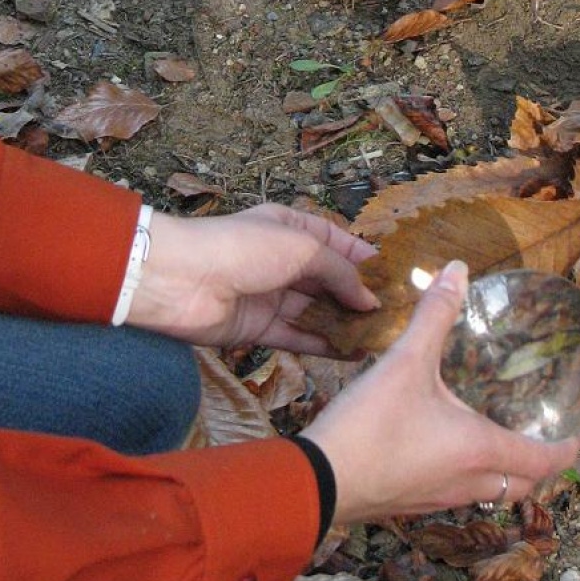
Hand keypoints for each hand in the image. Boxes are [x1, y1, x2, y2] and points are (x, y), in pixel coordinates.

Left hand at [127, 203, 379, 351]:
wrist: (180, 280)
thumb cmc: (242, 247)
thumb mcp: (301, 246)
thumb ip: (339, 273)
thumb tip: (369, 299)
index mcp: (291, 227)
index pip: (337, 243)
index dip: (366, 260)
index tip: (399, 279)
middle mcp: (282, 260)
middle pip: (329, 281)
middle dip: (360, 297)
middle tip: (399, 316)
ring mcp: (271, 295)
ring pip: (317, 312)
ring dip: (346, 324)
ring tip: (384, 338)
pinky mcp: (260, 329)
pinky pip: (300, 337)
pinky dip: (325, 345)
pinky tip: (354, 354)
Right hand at [301, 261, 579, 522]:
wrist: (317, 481)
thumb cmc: (371, 425)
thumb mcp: (405, 362)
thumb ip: (435, 314)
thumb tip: (458, 269)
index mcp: (480, 450)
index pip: (543, 461)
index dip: (566, 450)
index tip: (579, 438)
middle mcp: (468, 483)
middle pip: (522, 486)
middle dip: (537, 466)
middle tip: (541, 438)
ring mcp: (438, 500)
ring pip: (489, 493)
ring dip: (503, 473)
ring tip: (498, 440)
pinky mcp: (410, 504)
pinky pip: (456, 494)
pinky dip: (468, 476)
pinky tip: (444, 451)